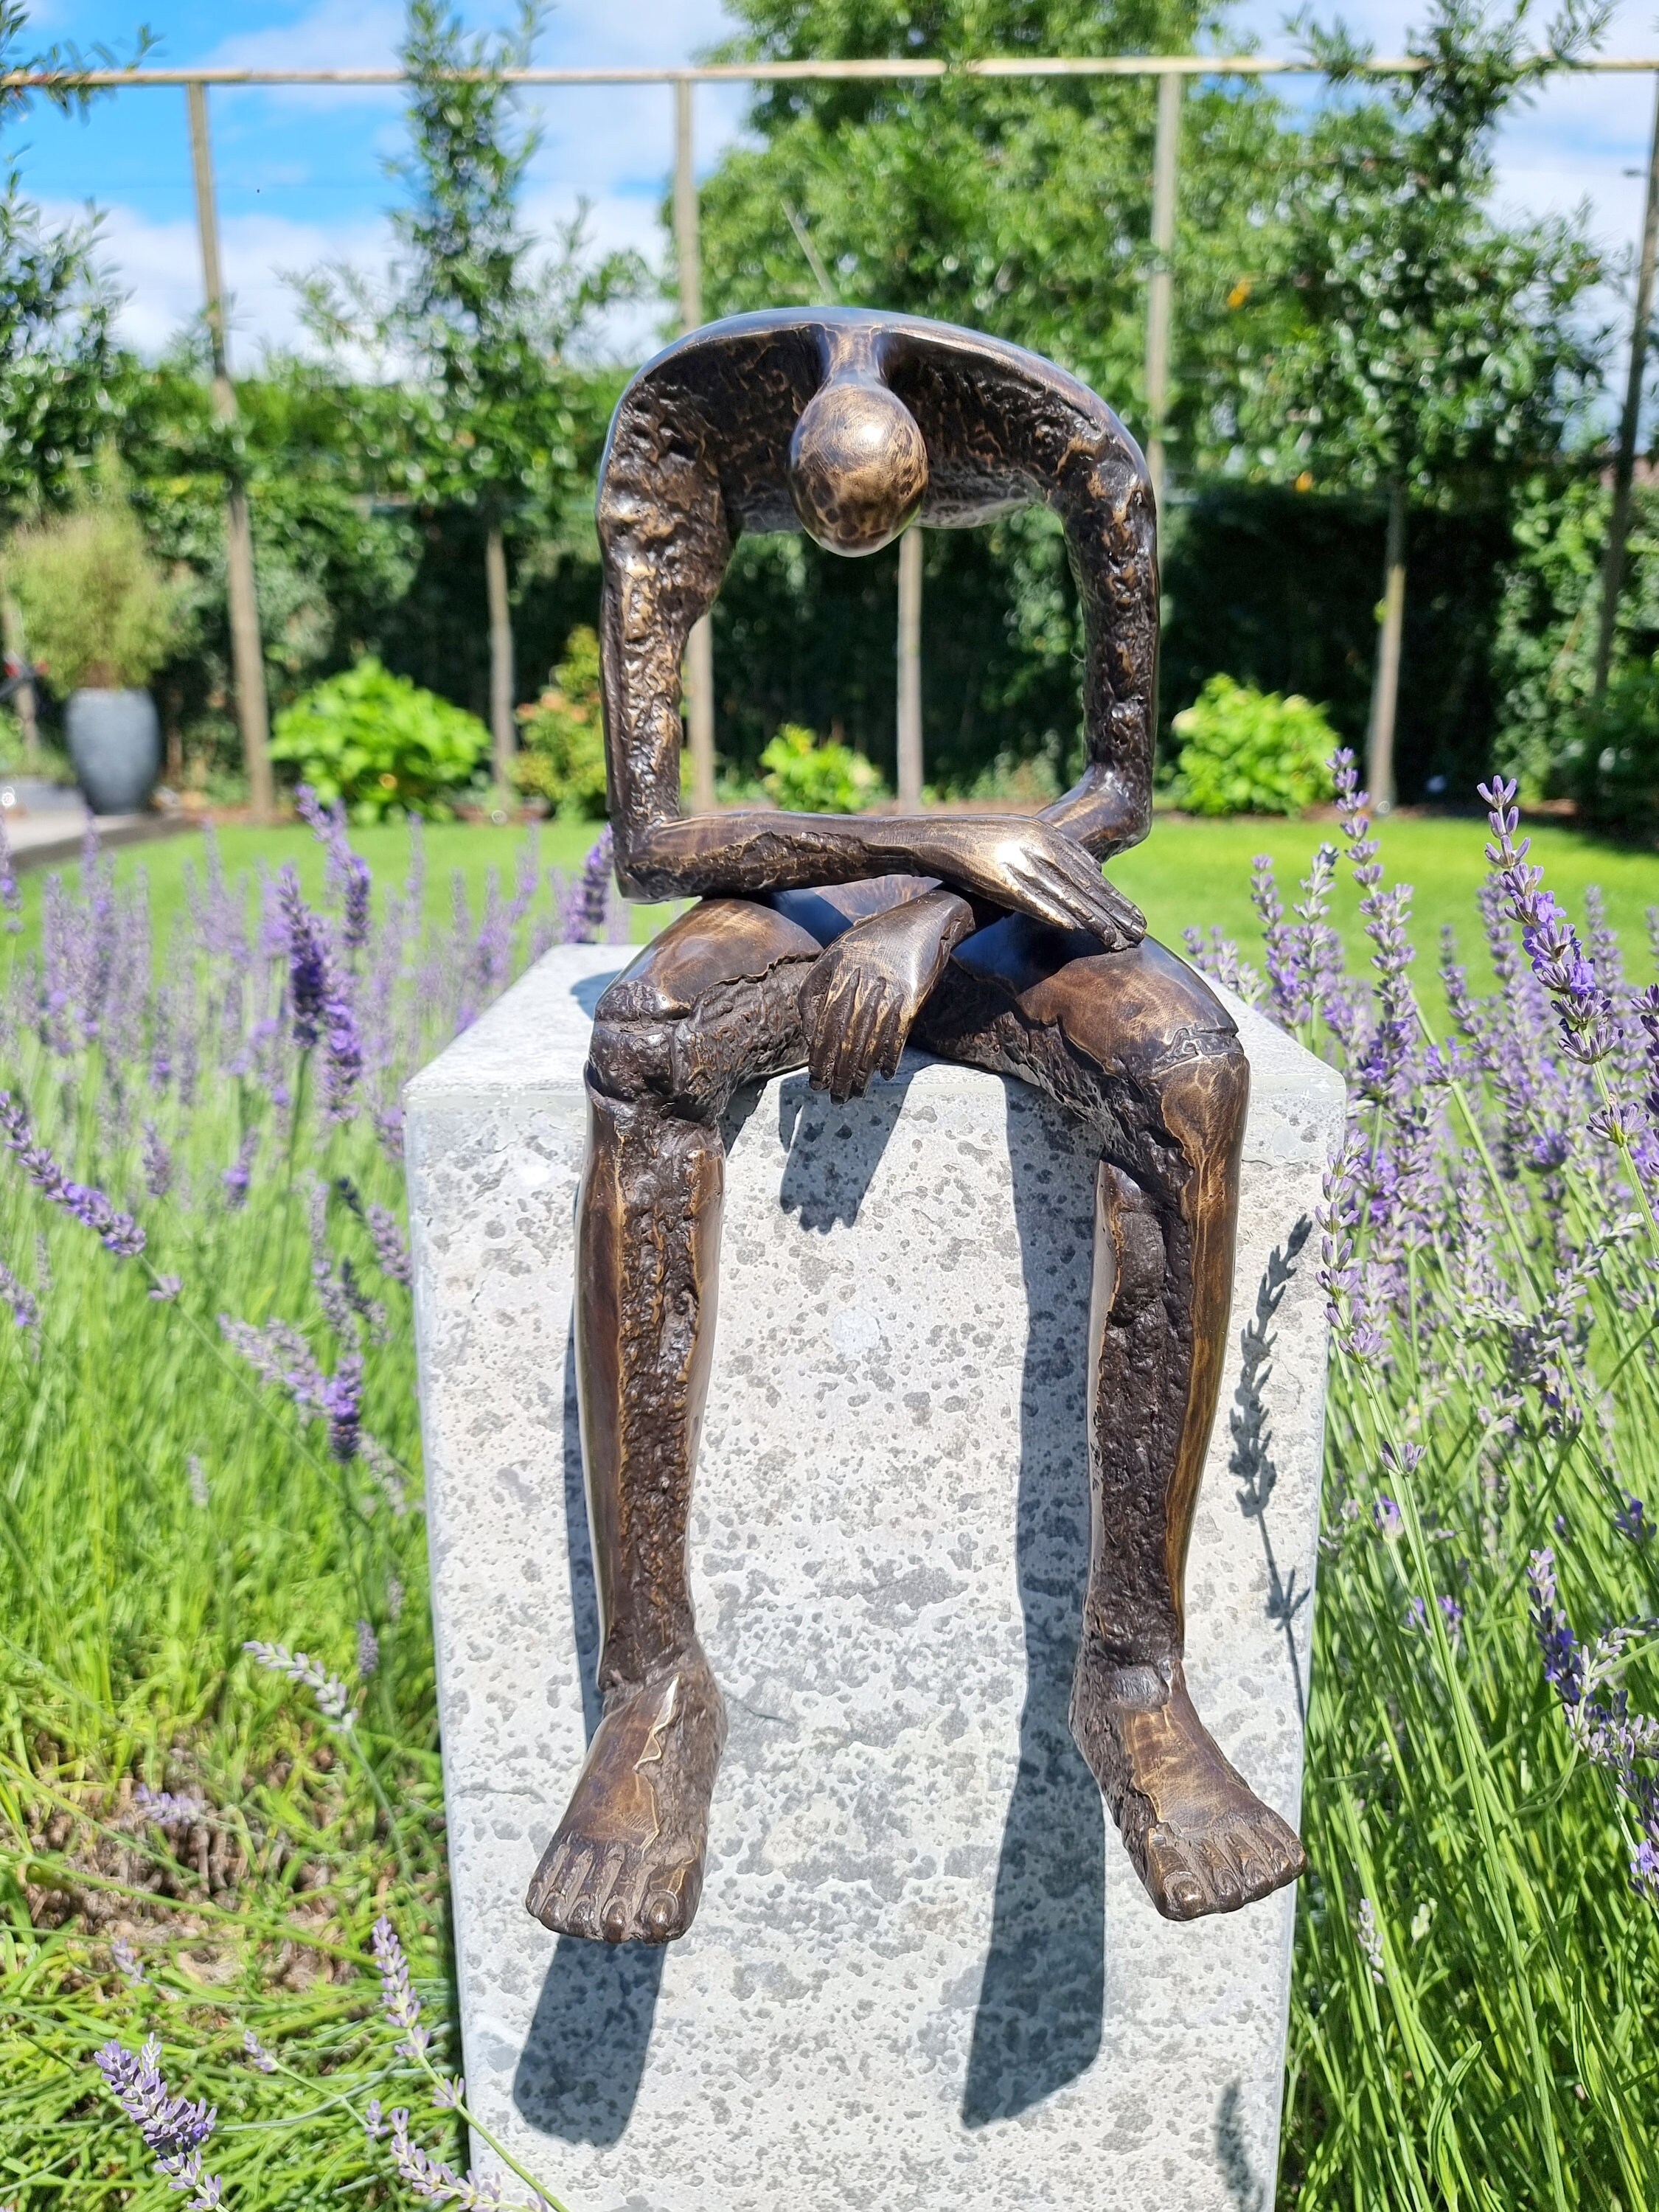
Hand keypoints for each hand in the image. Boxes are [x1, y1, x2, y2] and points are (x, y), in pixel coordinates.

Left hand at [798, 892, 973, 1102]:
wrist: (923, 919)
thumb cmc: (875, 940)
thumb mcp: (837, 953)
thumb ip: (818, 990)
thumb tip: (809, 1034)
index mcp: (836, 969)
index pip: (822, 1022)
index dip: (818, 1054)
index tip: (815, 1078)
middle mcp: (859, 979)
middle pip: (843, 1035)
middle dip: (835, 1070)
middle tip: (832, 1096)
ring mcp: (886, 987)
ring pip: (868, 1039)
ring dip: (860, 1071)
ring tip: (854, 1092)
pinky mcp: (911, 994)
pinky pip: (897, 1032)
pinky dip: (890, 1055)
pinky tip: (885, 1074)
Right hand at [922, 817, 1144, 945]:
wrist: (935, 836)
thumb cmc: (976, 843)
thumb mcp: (1020, 838)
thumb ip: (1051, 853)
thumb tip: (1083, 873)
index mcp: (1046, 835)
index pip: (1089, 871)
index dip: (1113, 898)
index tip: (1134, 917)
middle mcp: (1039, 845)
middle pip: (1085, 884)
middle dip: (1115, 911)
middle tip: (1141, 933)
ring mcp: (1020, 861)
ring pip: (1066, 894)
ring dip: (1094, 919)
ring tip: (1117, 941)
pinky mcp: (999, 877)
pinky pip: (1032, 899)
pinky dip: (1054, 913)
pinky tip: (1074, 929)